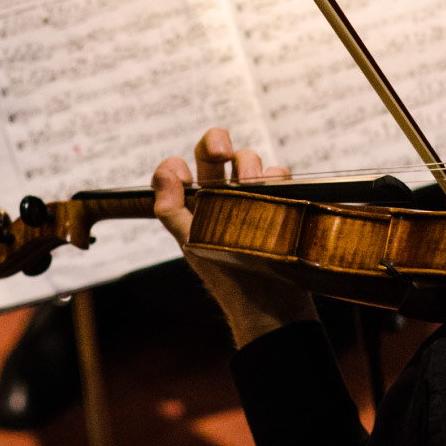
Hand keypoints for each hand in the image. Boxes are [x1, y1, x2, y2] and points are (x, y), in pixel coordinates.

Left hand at [152, 128, 316, 347]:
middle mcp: (221, 196)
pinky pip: (278, 174)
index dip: (176, 167)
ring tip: (251, 187)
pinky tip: (275, 196)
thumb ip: (171, 209)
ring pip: (248, 160)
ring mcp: (251, 196)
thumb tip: (166, 173)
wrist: (269, 304)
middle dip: (216, 141)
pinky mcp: (279, 201)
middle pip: (215, 152)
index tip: (183, 174)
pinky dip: (276, 178)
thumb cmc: (227, 278)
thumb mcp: (192, 244)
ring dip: (248, 166)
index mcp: (194, 206)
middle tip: (223, 153)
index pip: (179, 171)